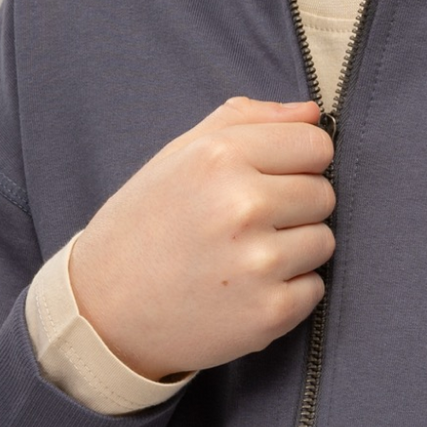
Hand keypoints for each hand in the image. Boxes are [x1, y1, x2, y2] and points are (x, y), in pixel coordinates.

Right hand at [67, 98, 335, 380]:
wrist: (102, 313)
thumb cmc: (144, 226)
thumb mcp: (178, 156)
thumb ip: (246, 120)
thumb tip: (312, 113)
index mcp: (220, 155)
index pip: (316, 143)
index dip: (299, 162)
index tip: (271, 179)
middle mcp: (242, 204)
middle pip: (324, 193)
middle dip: (295, 207)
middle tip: (246, 225)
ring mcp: (258, 262)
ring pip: (323, 241)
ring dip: (294, 250)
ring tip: (242, 258)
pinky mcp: (269, 312)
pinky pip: (314, 288)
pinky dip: (288, 292)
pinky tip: (244, 290)